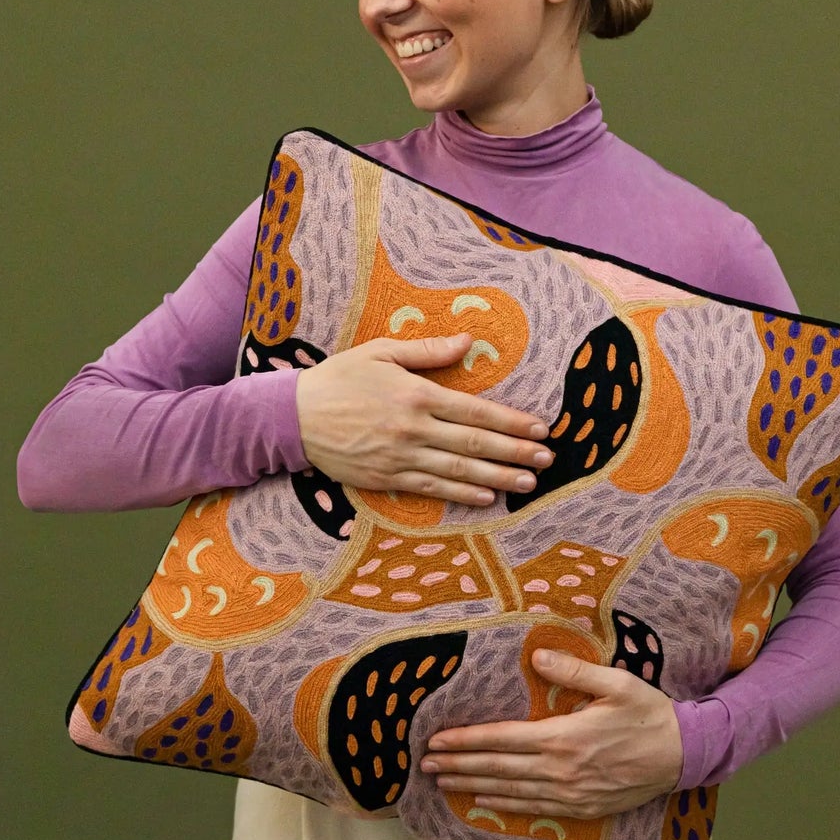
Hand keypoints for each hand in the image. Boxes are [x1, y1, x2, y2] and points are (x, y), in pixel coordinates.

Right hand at [293, 332, 555, 506]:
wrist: (292, 417)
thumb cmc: (338, 378)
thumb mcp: (381, 352)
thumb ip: (427, 351)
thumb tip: (468, 342)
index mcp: (416, 394)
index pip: (475, 410)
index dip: (511, 421)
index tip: (540, 427)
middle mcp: (413, 429)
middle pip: (475, 443)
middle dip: (515, 452)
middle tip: (548, 459)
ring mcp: (401, 457)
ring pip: (459, 470)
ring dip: (497, 477)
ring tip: (528, 482)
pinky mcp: (387, 479)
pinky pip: (432, 488)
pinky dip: (462, 493)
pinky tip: (487, 497)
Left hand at [420, 648, 683, 817]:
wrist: (683, 755)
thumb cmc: (649, 714)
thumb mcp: (616, 683)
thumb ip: (573, 672)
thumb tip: (536, 657)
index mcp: (564, 737)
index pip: (502, 739)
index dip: (466, 741)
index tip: (437, 740)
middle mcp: (561, 770)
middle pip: (498, 769)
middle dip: (458, 765)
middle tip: (424, 765)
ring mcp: (571, 794)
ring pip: (510, 791)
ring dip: (473, 785)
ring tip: (443, 781)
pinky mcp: (582, 808)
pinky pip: (534, 808)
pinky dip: (504, 805)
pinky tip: (483, 801)